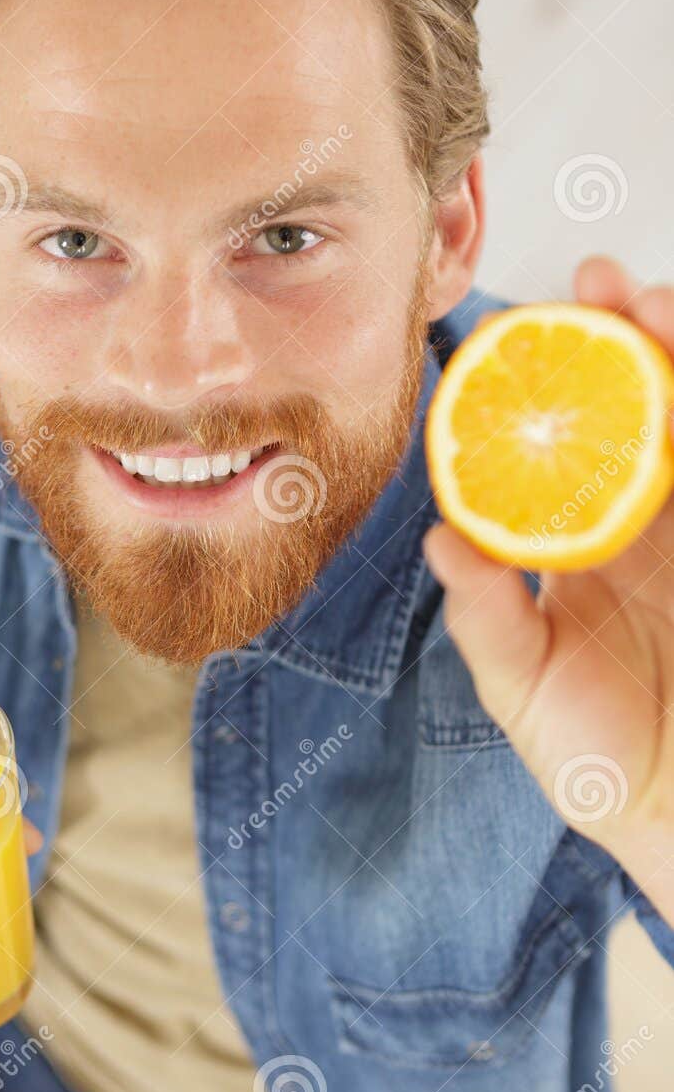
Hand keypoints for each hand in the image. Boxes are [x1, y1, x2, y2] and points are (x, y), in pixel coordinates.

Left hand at [423, 257, 673, 901]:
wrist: (671, 804)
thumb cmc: (588, 750)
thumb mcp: (523, 686)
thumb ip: (487, 618)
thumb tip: (441, 542)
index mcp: (574, 535)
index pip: (559, 435)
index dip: (545, 377)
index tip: (519, 323)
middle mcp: (639, 513)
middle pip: (637, 396)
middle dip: (625, 331)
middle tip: (605, 287)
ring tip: (655, 307)